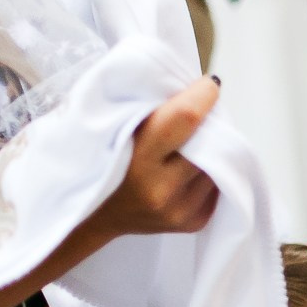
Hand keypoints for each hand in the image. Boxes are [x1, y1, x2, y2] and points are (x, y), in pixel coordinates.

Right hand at [0, 79, 219, 306]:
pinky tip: (189, 167)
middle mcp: (162, 189)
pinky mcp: (194, 221)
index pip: (186, 119)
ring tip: (192, 141)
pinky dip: (211, 170)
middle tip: (201, 110)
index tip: (207, 85)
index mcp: (137, 162)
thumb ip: (143, 108)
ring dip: (214, 147)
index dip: (202, 96)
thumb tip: (190, 85)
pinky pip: (217, 185)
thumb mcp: (105, 128)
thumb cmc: (95, 161)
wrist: (86, 216)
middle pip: (210, 142)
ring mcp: (180, 209)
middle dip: (211, 121)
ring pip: (219, 164)